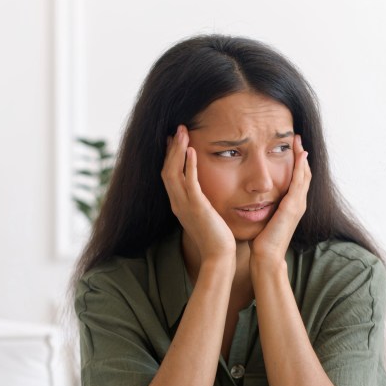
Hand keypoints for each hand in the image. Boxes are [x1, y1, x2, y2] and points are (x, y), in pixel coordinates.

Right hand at [161, 125, 235, 263]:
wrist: (219, 256)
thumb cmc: (216, 237)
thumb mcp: (205, 215)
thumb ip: (201, 202)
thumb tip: (205, 193)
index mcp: (179, 205)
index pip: (169, 176)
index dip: (170, 156)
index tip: (173, 140)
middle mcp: (178, 203)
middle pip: (167, 170)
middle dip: (171, 148)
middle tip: (177, 129)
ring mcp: (185, 206)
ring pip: (173, 172)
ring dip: (177, 151)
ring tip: (182, 132)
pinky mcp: (197, 208)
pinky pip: (189, 182)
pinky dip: (189, 165)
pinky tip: (191, 151)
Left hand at [250, 133, 310, 267]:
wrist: (266, 257)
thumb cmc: (262, 241)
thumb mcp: (264, 219)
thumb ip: (264, 207)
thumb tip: (253, 199)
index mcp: (292, 205)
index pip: (297, 179)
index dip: (296, 163)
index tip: (290, 147)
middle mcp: (298, 203)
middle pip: (304, 173)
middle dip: (301, 155)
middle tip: (297, 138)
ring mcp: (298, 204)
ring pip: (304, 174)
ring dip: (302, 156)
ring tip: (298, 141)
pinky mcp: (292, 206)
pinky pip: (299, 182)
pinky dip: (300, 167)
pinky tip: (299, 154)